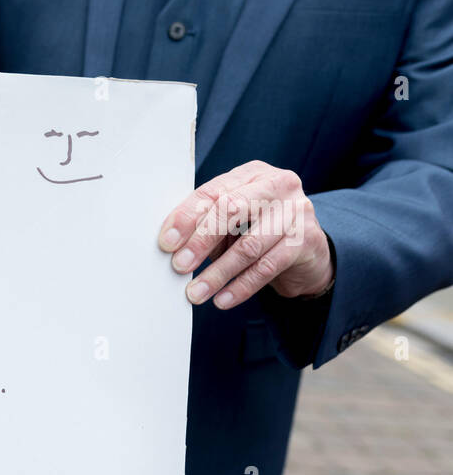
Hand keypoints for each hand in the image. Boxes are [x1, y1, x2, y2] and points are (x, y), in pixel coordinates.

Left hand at [157, 160, 334, 308]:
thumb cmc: (258, 231)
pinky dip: (241, 287)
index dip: (186, 217)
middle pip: (231, 210)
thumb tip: (171, 245)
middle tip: (179, 266)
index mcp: (252, 174)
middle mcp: (277, 185)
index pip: (213, 192)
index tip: (166, 242)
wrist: (308, 251)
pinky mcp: (306, 240)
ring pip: (249, 245)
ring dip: (217, 273)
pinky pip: (267, 267)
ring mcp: (296, 211)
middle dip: (200, 241)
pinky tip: (222, 300)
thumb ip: (205, 225)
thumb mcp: (231, 223)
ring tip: (195, 292)